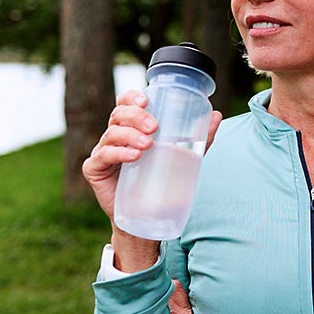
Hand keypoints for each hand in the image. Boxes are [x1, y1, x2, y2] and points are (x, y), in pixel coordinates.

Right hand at [82, 90, 221, 221]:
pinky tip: (133, 157)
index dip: (132, 97)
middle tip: (154, 127)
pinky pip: (102, 156)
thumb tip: (217, 115)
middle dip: (136, 116)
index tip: (146, 100)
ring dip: (129, 135)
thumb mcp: (184, 158)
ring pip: (111, 133)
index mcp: (132, 127)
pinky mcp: (95, 170)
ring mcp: (103, 151)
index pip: (126, 103)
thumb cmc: (163, 182)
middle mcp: (115, 136)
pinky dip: (118, 153)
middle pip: (118, 114)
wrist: (148, 216)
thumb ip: (200, 138)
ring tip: (147, 145)